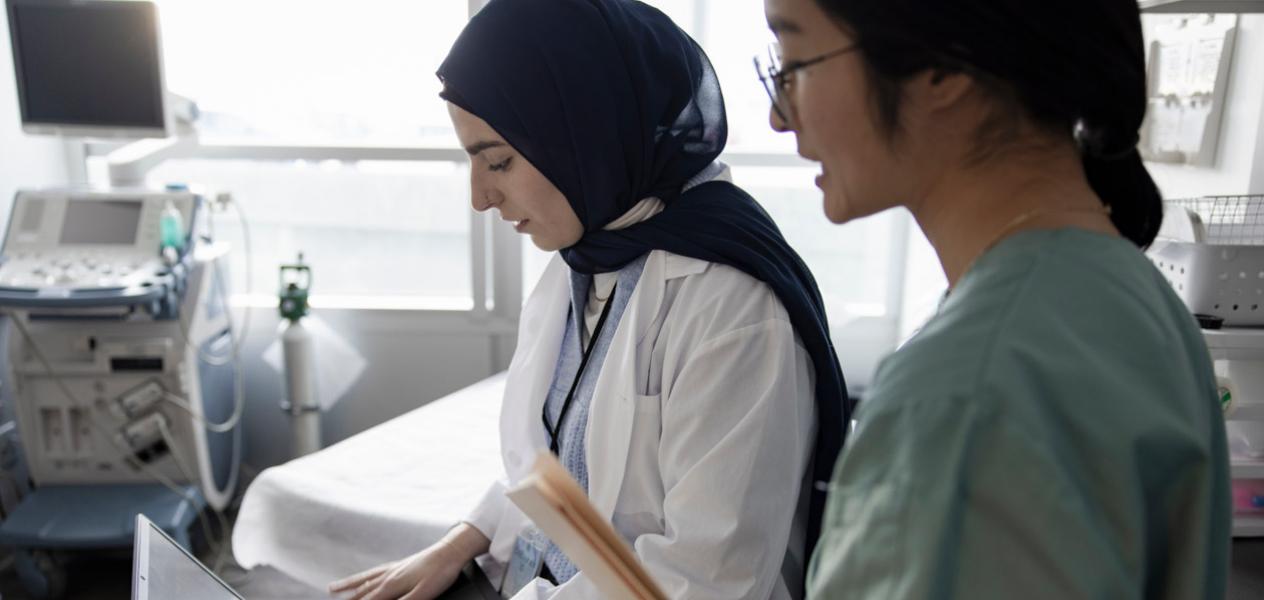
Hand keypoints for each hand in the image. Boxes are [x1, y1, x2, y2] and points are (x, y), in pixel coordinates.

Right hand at [328, 523, 490, 599]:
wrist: (450, 551)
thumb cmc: (440, 573)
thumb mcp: (424, 593)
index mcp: (392, 586)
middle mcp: (388, 576)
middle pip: (362, 593)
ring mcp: (392, 569)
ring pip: (365, 581)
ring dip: (348, 587)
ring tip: (333, 590)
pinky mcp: (399, 565)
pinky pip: (374, 572)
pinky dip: (363, 576)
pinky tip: (363, 577)